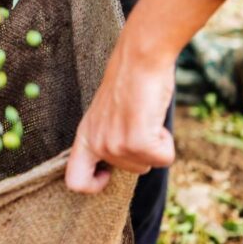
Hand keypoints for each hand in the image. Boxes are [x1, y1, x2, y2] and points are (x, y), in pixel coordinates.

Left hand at [65, 32, 175, 193]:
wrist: (139, 59)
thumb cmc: (129, 82)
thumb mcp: (108, 115)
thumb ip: (108, 139)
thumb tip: (123, 161)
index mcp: (85, 137)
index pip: (75, 181)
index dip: (94, 184)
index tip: (108, 173)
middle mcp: (97, 144)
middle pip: (130, 172)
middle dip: (143, 151)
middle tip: (139, 121)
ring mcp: (115, 145)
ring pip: (148, 164)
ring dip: (155, 143)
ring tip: (145, 116)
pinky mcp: (137, 142)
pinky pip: (163, 158)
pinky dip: (167, 142)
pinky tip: (154, 118)